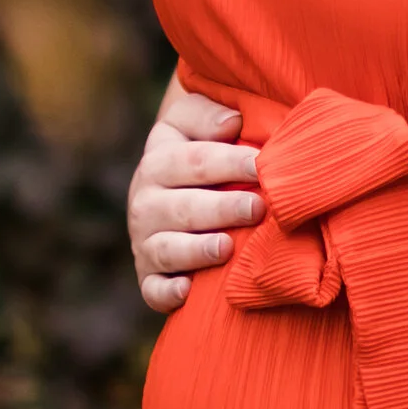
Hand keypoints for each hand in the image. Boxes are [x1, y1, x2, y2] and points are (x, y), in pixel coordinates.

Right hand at [129, 77, 261, 315]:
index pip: (193, 161)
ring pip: (166, 249)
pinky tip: (187, 291)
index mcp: (158, 161)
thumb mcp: (190, 120)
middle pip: (183, 207)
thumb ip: (206, 115)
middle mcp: (145, 203)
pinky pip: (152, 290)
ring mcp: (145, 242)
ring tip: (227, 247)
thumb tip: (232, 123)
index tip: (262, 164)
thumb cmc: (195, 152)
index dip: (228, 162)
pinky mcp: (148, 277)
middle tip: (258, 209)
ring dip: (196, 250)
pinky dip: (166, 294)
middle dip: (222, 208)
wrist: (168, 191)